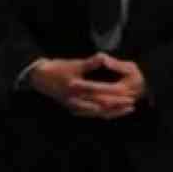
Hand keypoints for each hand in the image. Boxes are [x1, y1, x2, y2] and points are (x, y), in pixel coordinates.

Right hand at [27, 55, 144, 119]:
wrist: (40, 79)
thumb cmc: (57, 70)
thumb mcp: (73, 65)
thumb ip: (89, 63)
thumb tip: (102, 57)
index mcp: (77, 89)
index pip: (101, 93)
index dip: (116, 95)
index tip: (129, 94)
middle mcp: (76, 100)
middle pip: (102, 105)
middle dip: (118, 105)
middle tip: (132, 103)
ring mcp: (75, 107)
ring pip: (98, 112)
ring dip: (113, 111)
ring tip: (127, 109)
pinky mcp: (74, 109)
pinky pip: (92, 114)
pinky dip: (103, 113)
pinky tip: (112, 113)